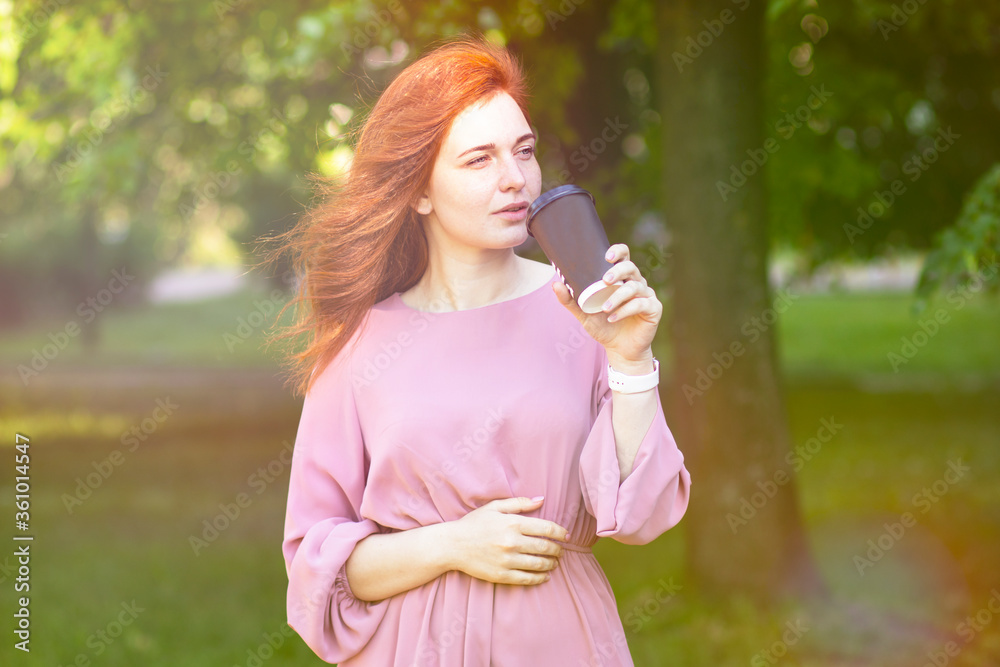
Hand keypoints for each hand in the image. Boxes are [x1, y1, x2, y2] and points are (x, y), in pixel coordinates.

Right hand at [448, 497, 568, 585]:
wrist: (452, 545)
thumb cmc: (474, 524)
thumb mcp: (494, 507)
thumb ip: (519, 503)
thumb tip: (541, 499)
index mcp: (512, 523)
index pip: (546, 528)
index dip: (560, 532)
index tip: (566, 536)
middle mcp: (512, 542)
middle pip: (546, 547)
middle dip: (558, 550)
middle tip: (561, 551)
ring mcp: (507, 560)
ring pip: (539, 564)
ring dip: (551, 564)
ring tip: (554, 563)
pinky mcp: (502, 575)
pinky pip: (528, 578)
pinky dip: (540, 578)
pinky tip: (545, 576)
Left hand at [552, 243, 661, 364]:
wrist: (620, 350)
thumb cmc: (604, 327)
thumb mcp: (584, 313)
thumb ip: (571, 300)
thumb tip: (555, 284)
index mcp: (621, 279)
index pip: (624, 257)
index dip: (618, 251)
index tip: (607, 256)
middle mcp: (635, 283)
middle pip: (631, 267)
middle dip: (617, 271)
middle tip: (604, 280)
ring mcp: (646, 295)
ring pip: (635, 287)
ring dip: (618, 296)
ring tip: (605, 309)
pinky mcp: (653, 309)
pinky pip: (641, 304)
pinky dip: (626, 310)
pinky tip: (613, 318)